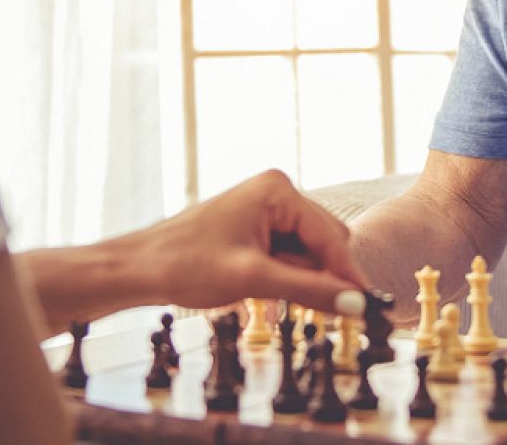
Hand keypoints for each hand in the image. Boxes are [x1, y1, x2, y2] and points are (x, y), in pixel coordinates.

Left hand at [138, 169, 371, 311]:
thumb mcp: (252, 280)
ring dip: (302, 281)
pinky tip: (268, 296)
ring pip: (307, 254)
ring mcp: (265, 211)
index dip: (349, 274)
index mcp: (278, 190)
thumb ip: (308, 290)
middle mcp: (276, 193)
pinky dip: (287, 279)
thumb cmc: (184, 264)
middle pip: (324, 243)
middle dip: (323, 278)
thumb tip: (354, 304)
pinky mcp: (255, 230)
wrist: (138, 268)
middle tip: (331, 315)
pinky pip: (288, 257)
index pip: (330, 236)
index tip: (368, 307)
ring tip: (272, 301)